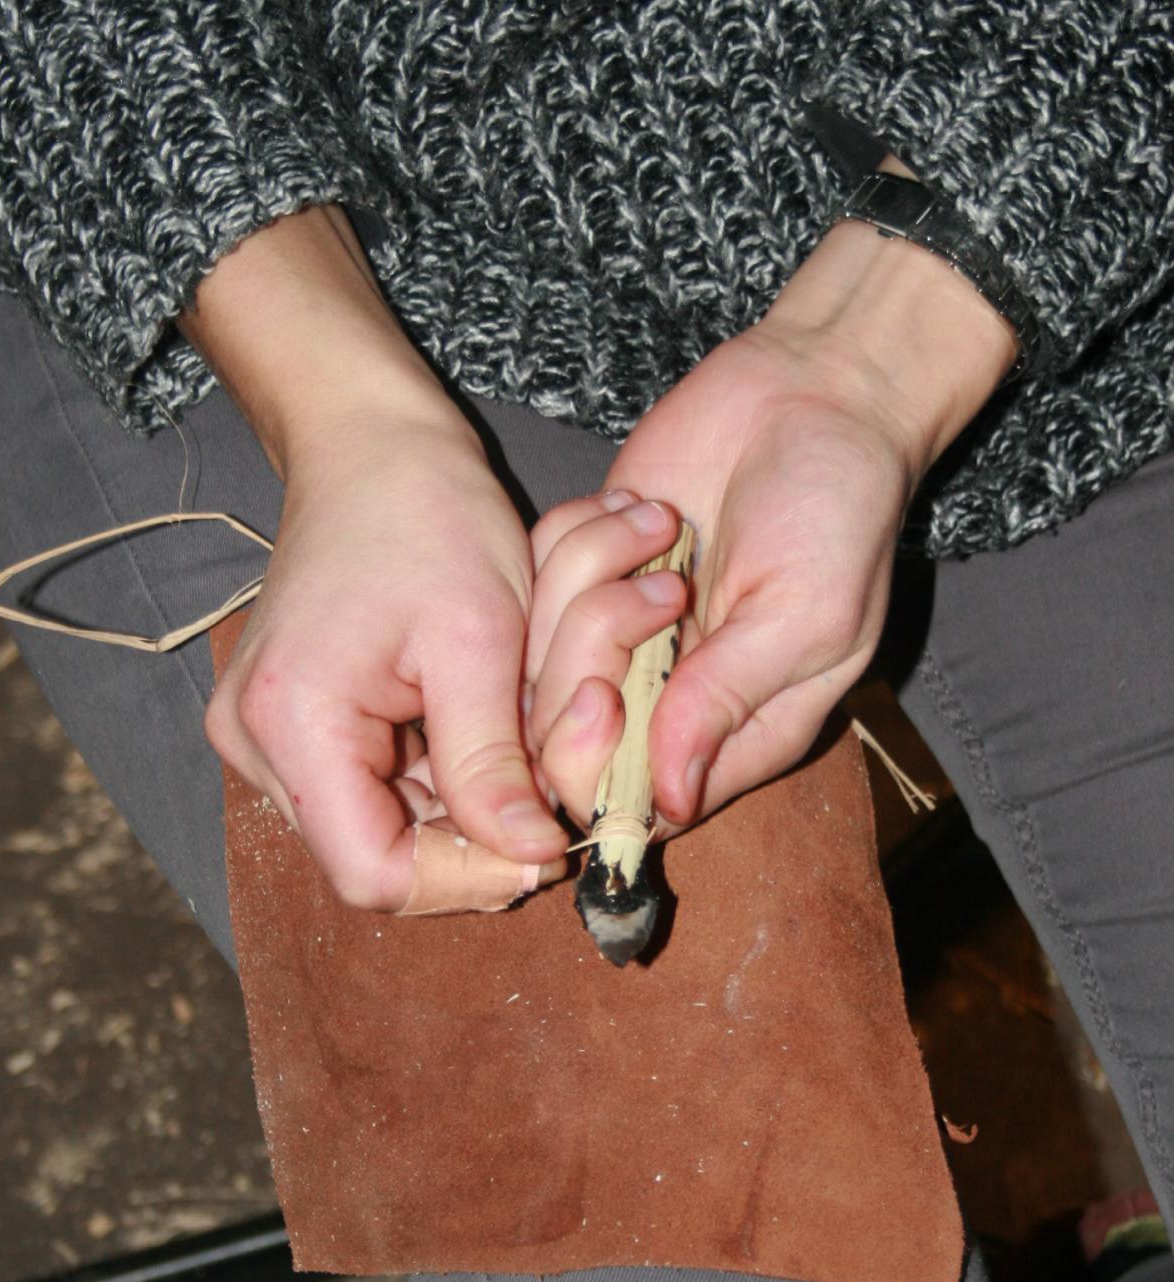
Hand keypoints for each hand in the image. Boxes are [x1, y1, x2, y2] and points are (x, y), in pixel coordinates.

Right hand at [186, 208, 566, 908]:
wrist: (369, 444)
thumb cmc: (427, 514)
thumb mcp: (481, 639)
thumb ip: (495, 765)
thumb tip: (530, 863)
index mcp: (292, 722)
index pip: (376, 874)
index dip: (468, 879)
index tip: (545, 847)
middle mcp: (260, 744)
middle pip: (379, 856)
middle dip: (476, 839)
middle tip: (549, 797)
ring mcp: (270, 734)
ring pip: (384, 824)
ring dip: (464, 805)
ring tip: (521, 750)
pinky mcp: (297, 719)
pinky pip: (376, 784)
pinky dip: (442, 774)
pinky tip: (486, 730)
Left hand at [526, 214, 1016, 834]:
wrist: (811, 395)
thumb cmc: (835, 511)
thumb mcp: (806, 618)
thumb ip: (729, 702)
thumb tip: (666, 800)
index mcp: (732, 731)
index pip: (636, 802)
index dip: (597, 767)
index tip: (610, 692)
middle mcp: (664, 696)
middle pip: (564, 736)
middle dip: (587, 660)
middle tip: (659, 591)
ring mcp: (616, 632)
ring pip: (536, 655)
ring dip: (589, 580)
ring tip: (664, 529)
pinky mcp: (583, 569)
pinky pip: (531, 580)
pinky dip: (571, 536)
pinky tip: (634, 506)